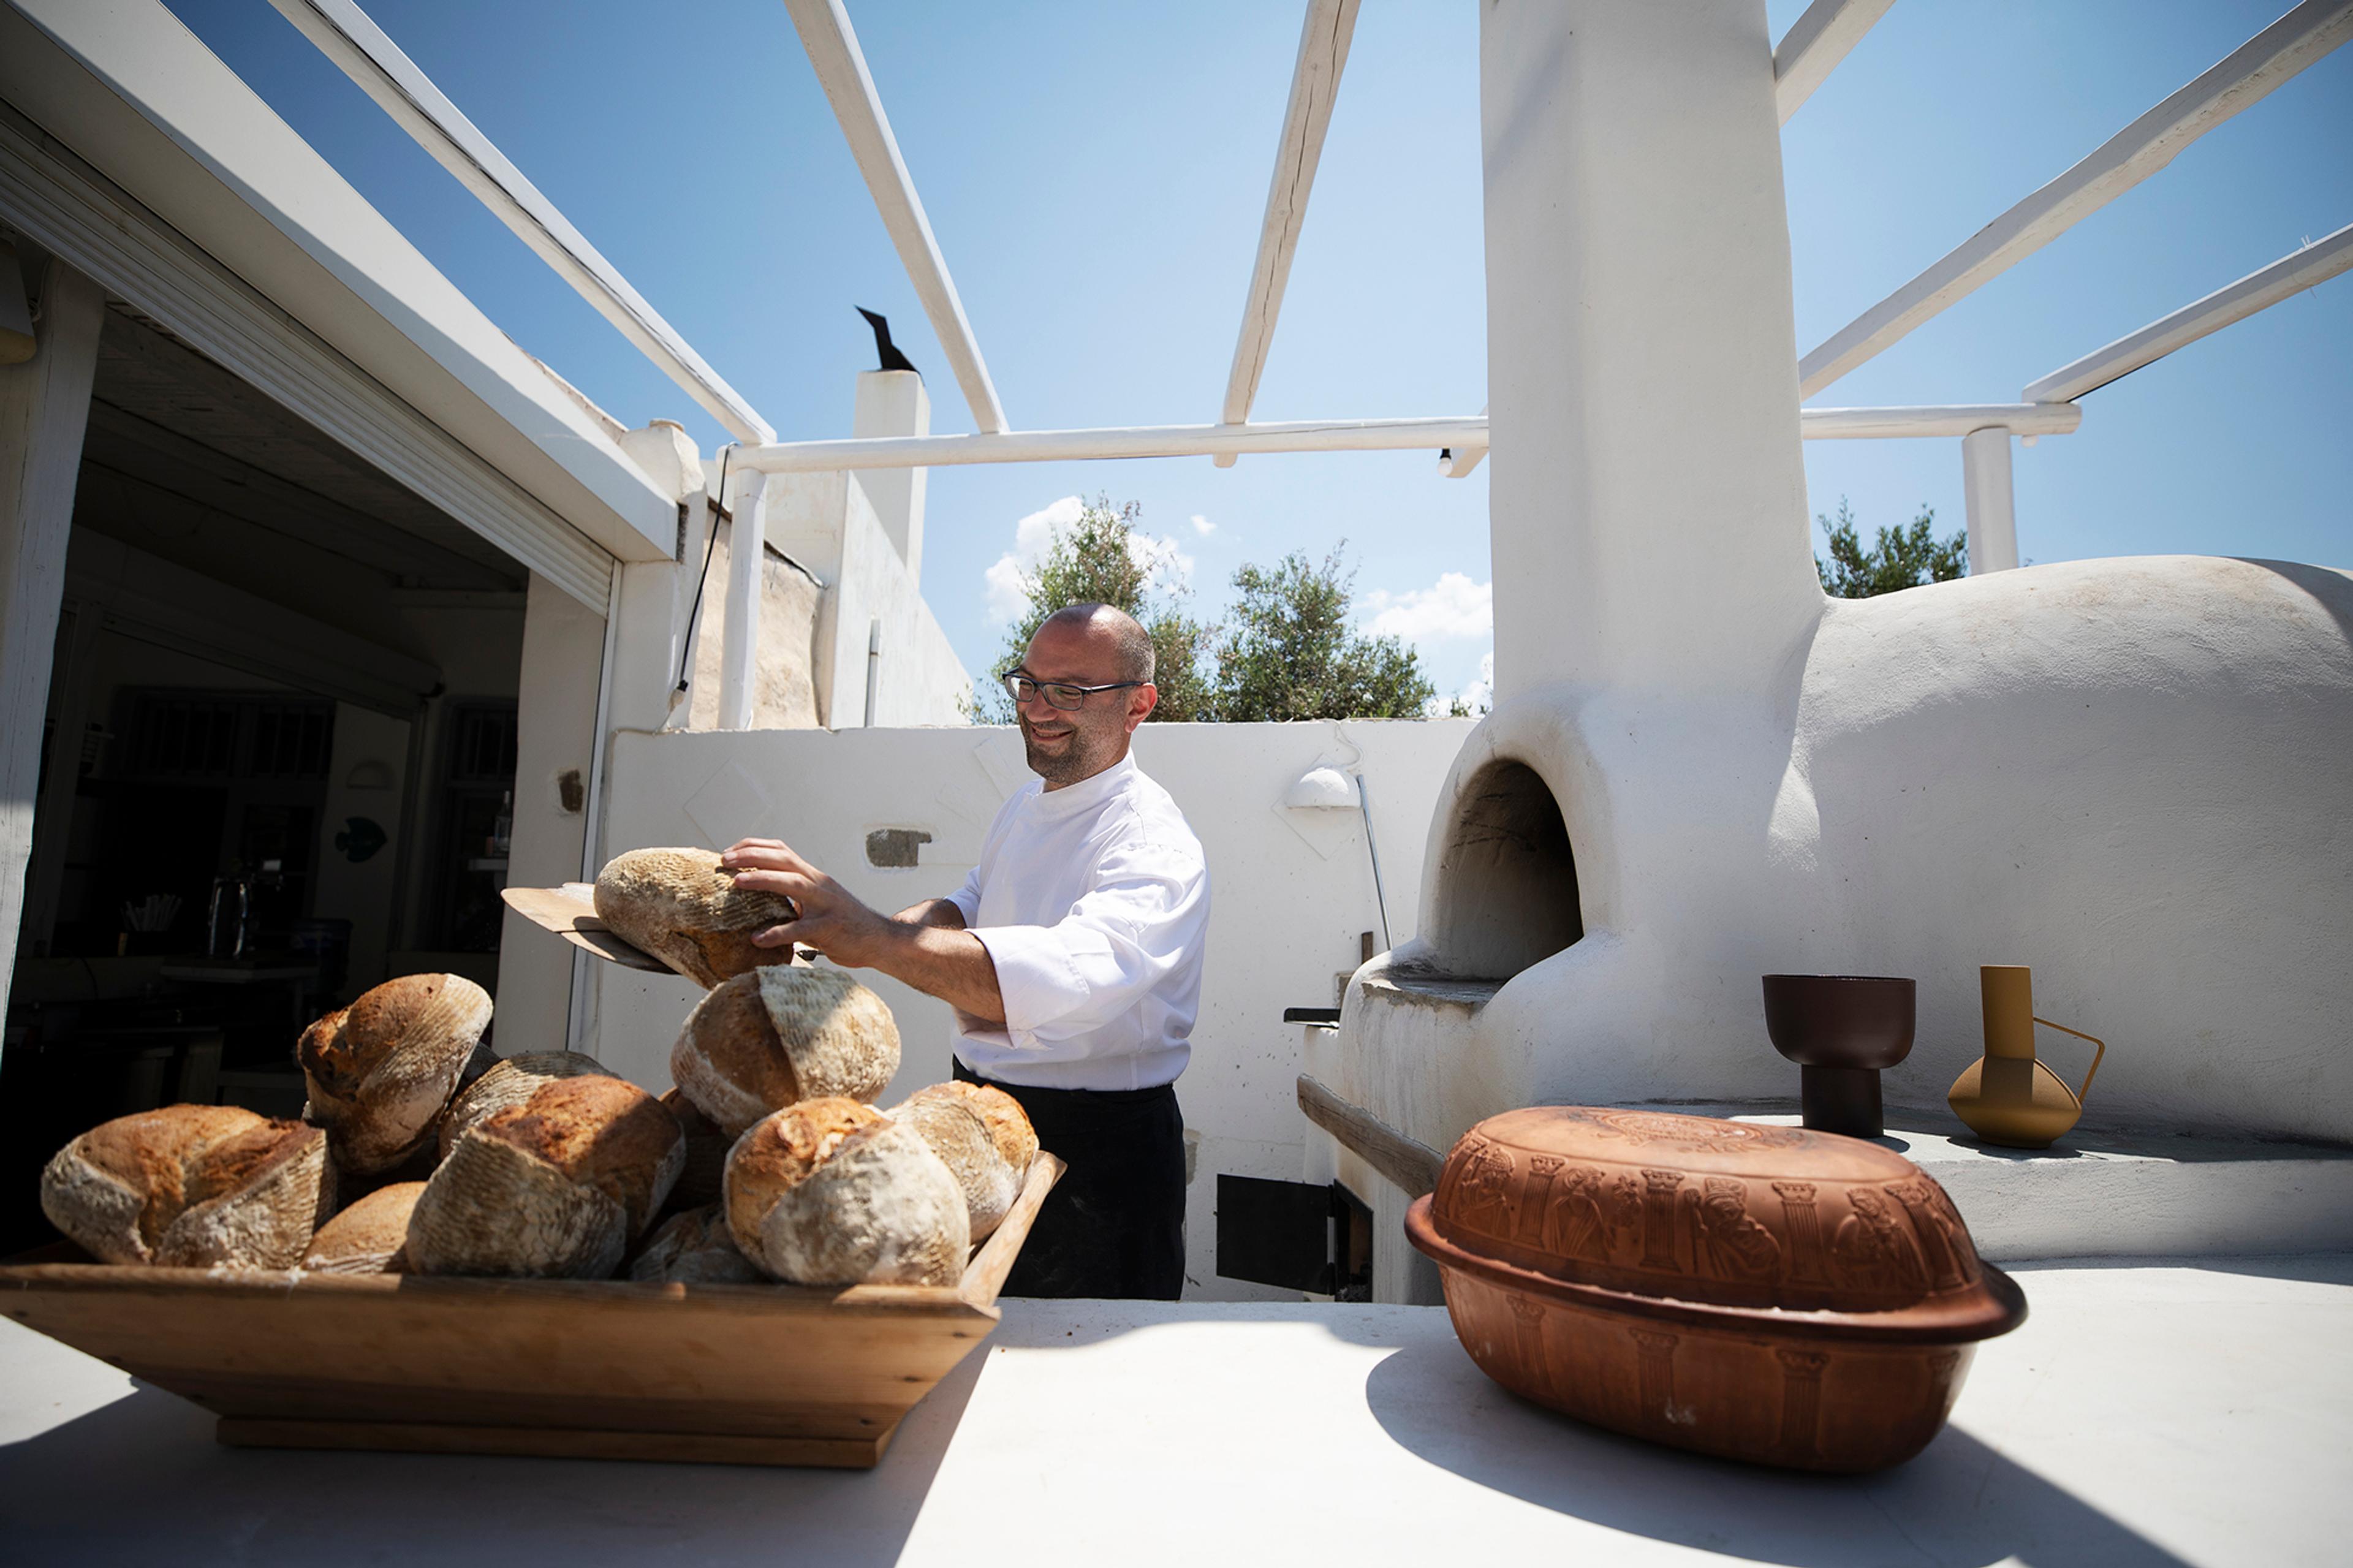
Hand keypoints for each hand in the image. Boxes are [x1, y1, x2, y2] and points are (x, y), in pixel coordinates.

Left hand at [719, 838, 895, 967]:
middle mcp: (819, 884)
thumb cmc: (844, 925)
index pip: (782, 851)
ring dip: (762, 880)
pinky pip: (798, 929)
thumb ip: (794, 898)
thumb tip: (760, 899)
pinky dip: (776, 933)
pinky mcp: (828, 929)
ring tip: (736, 882)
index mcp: (814, 877)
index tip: (729, 852)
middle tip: (724, 861)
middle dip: (751, 856)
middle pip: (783, 859)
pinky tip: (757, 938)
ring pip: (791, 884)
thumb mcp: (818, 903)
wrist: (879, 940)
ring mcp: (825, 905)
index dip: (754, 847)